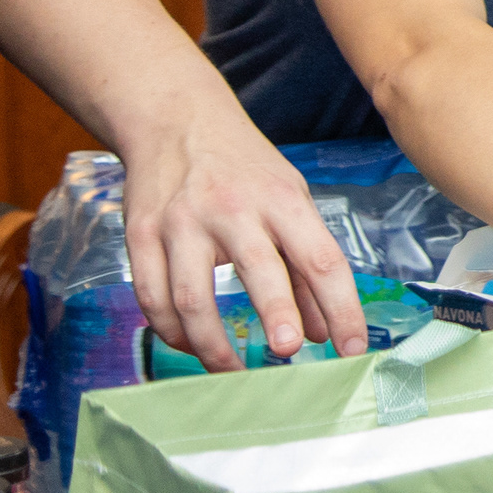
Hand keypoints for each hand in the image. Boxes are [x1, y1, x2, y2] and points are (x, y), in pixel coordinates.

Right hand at [123, 109, 364, 367]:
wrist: (177, 122)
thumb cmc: (246, 169)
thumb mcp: (291, 201)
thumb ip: (306, 266)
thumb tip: (321, 333)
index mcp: (284, 200)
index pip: (322, 259)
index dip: (341, 308)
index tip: (352, 349)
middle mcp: (234, 209)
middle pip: (258, 269)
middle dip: (276, 314)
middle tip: (289, 352)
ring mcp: (182, 222)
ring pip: (192, 296)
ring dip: (212, 344)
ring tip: (233, 370)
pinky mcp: (140, 235)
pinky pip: (152, 297)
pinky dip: (171, 332)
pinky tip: (190, 346)